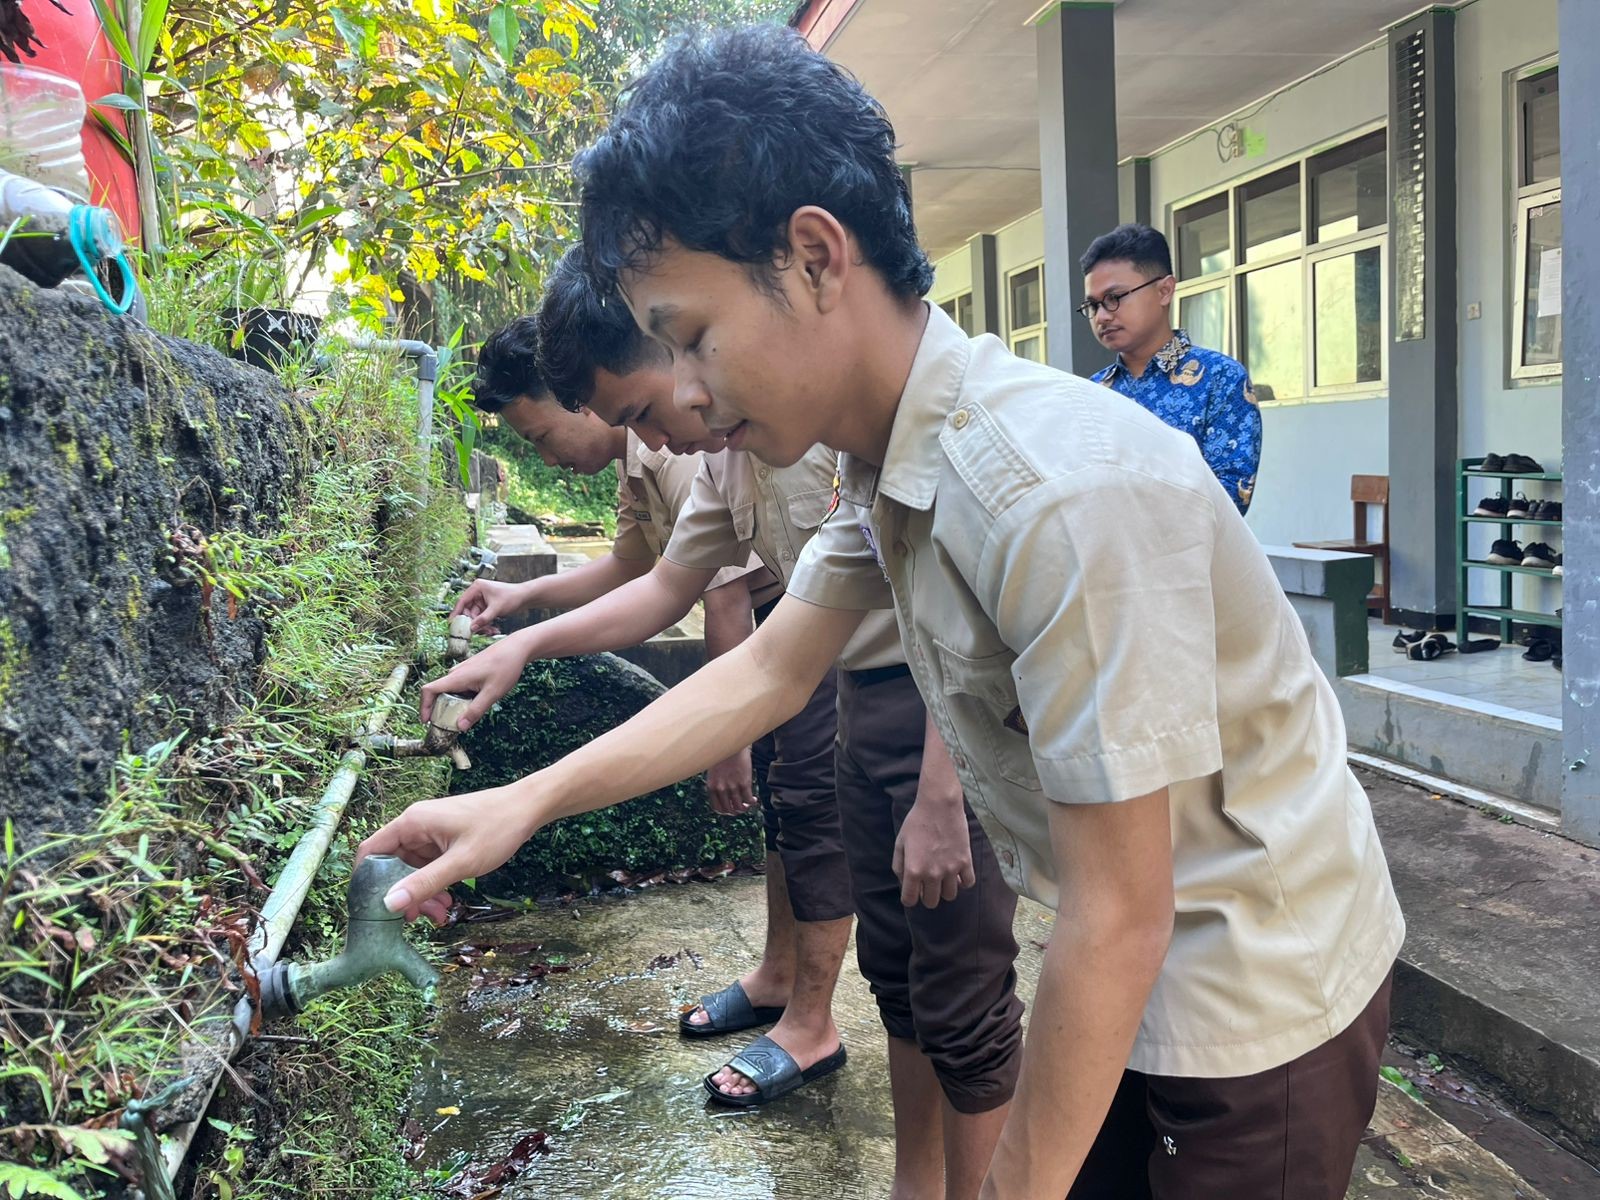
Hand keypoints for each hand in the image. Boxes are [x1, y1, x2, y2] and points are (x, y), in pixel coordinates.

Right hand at [356, 785, 532, 923]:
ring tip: (440, 912)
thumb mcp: (461, 862)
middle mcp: (416, 826)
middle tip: (419, 918)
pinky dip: (434, 885)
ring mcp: (430, 834)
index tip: (374, 909)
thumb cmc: (496, 828)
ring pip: (411, 870)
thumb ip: (425, 883)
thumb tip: (389, 904)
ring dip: (421, 893)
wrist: (528, 809)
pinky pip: (428, 867)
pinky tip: (447, 901)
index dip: (366, 881)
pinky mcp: (443, 841)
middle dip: (403, 894)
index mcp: (412, 823)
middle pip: (391, 866)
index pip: (371, 851)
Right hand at [419, 636, 530, 729]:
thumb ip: (476, 710)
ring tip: (468, 714)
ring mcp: (463, 670)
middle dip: (441, 710)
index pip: (429, 690)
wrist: (517, 648)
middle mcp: (456, 673)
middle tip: (452, 724)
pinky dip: (463, 697)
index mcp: (457, 677)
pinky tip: (479, 700)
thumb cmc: (506, 667)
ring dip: (454, 704)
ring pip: (451, 691)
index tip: (427, 721)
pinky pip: (460, 686)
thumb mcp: (493, 693)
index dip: (423, 706)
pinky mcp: (470, 670)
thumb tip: (460, 727)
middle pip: (439, 693)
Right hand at [451, 579, 530, 634]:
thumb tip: (472, 628)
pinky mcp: (487, 606)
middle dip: (474, 622)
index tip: (452, 623)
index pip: (462, 601)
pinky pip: (482, 617)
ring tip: (491, 631)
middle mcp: (478, 592)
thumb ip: (483, 619)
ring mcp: (482, 600)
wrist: (526, 597)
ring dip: (482, 625)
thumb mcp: (496, 609)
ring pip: (476, 616)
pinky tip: (493, 629)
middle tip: (477, 632)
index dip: (456, 613)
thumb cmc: (512, 596)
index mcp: (477, 587)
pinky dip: (486, 624)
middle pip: (468, 611)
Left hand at [706, 747, 756, 815]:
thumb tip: (723, 793)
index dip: (725, 811)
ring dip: (745, 808)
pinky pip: (748, 799)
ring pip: (739, 807)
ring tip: (748, 804)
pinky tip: (754, 799)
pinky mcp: (744, 783)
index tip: (731, 808)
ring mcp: (732, 787)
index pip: (717, 807)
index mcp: (711, 786)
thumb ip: (717, 782)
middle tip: (741, 807)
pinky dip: (752, 802)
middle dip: (735, 811)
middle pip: (728, 809)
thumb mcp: (714, 770)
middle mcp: (721, 789)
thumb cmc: (722, 754)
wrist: (731, 743)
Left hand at [893, 790, 975, 908]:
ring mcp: (951, 869)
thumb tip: (904, 882)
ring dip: (945, 889)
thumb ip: (899, 866)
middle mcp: (932, 874)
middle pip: (931, 902)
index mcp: (913, 870)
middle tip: (928, 883)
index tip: (913, 890)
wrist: (939, 805)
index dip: (910, 897)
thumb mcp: (900, 843)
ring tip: (943, 877)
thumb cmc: (916, 822)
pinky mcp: (965, 861)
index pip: (910, 900)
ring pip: (950, 896)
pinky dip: (963, 882)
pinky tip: (958, 873)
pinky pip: (968, 883)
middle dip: (927, 895)